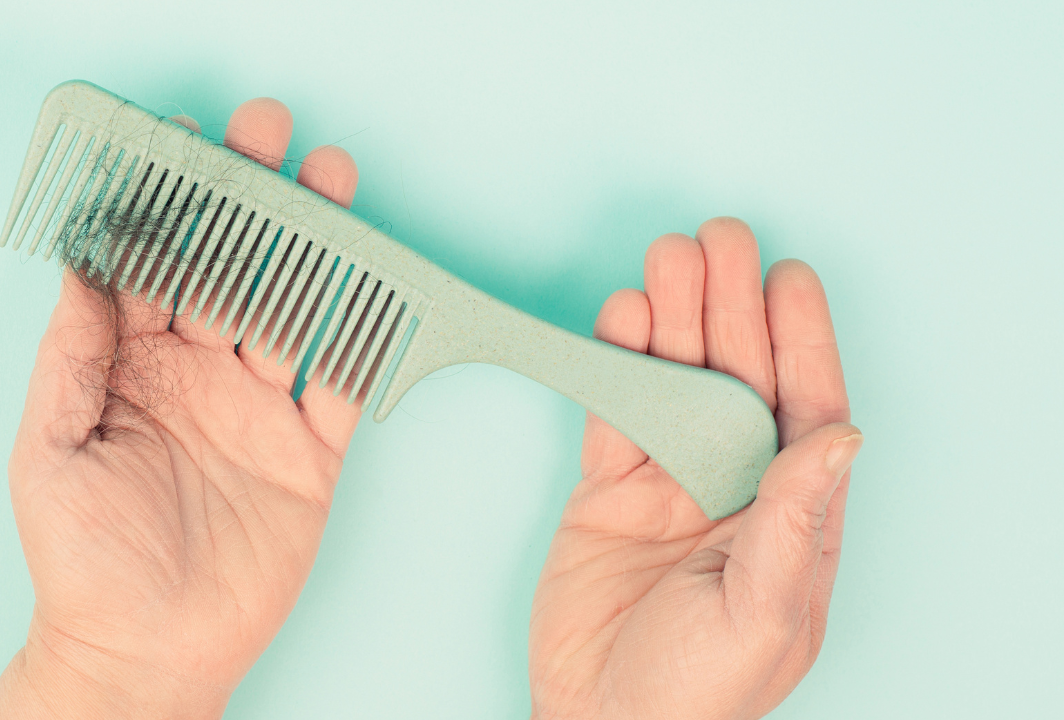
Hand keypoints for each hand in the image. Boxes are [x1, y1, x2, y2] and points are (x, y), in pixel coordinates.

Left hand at [0, 99, 361, 718]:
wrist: (147, 652)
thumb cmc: (84, 560)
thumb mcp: (50, 448)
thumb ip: (72, 355)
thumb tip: (81, 263)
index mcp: (133, 365)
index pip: (157, 264)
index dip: (172, 204)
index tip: (188, 145)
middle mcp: (201, 374)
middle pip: (237, 269)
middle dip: (255, 202)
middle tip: (272, 138)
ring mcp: (260, 410)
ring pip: (297, 310)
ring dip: (318, 248)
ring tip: (333, 184)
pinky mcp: (309, 453)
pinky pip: (343, 386)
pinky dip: (362, 339)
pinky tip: (377, 284)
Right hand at [529, 219, 858, 718]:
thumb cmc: (697, 694)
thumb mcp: (763, 615)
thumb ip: (796, 523)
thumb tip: (844, 436)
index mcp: (790, 513)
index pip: (804, 406)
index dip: (800, 338)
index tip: (790, 276)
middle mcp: (733, 484)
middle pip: (734, 376)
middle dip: (728, 305)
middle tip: (716, 239)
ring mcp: (667, 481)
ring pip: (671, 381)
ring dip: (669, 320)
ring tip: (664, 262)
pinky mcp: (608, 488)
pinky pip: (612, 412)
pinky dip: (611, 365)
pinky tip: (618, 321)